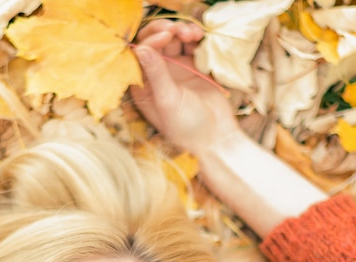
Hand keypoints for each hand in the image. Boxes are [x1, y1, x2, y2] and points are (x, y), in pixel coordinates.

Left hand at [131, 20, 240, 157]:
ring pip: (173, 41)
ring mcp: (176, 71)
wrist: (216, 138)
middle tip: (177, 29)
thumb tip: (140, 48)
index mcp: (144, 87)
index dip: (151, 40)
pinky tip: (200, 38)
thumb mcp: (168, 100)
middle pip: (154, 43)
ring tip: (193, 34)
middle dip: (165, 31)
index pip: (140, 55)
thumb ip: (156, 73)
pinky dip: (194, 38)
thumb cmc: (187, 127)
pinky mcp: (193, 68)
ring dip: (181, 32)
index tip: (167, 37)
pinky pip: (190, 46)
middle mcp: (157, 77)